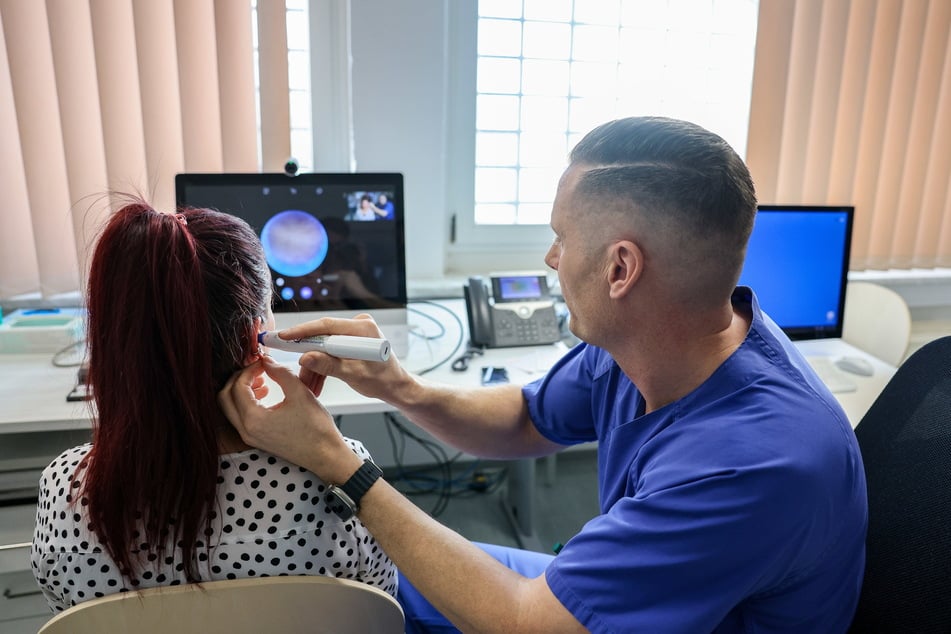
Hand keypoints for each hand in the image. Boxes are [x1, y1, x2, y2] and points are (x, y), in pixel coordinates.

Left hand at [218, 356, 359, 483]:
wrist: (325, 455)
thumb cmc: (316, 430)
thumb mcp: (300, 394)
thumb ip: (281, 373)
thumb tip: (267, 360)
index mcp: (254, 420)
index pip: (238, 387)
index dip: (249, 369)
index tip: (263, 362)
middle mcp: (246, 431)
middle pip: (225, 397)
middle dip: (239, 378)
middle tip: (257, 369)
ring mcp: (249, 437)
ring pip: (230, 408)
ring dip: (240, 390)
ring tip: (261, 380)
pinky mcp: (256, 439)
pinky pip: (240, 417)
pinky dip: (245, 402)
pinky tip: (264, 394)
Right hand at [281, 314, 414, 404]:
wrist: (396, 387)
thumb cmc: (383, 381)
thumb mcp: (353, 375)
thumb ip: (329, 365)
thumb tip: (305, 357)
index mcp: (362, 328)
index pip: (326, 326)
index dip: (302, 331)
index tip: (283, 336)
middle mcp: (359, 326)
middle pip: (323, 337)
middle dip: (308, 356)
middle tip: (291, 368)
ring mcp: (355, 333)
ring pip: (325, 347)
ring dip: (315, 367)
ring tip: (307, 386)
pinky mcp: (351, 342)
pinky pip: (331, 351)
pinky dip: (323, 366)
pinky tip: (315, 383)